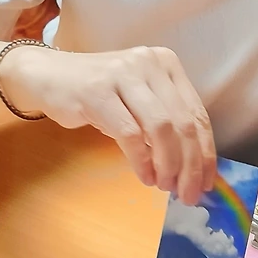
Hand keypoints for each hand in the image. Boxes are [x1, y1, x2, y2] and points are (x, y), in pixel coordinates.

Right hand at [0, 43, 215, 204]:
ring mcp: (123, 74)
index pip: (197, 114)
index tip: (208, 183)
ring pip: (161, 129)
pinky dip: (142, 161)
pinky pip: (131, 134)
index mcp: (167, 65)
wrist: (49, 76)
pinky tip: (145, 176)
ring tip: (165, 186)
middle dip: (191, 166)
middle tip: (188, 194)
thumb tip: (194, 168)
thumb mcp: (140, 103)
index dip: (206, 153)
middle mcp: (149, 64)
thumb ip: (166, 125)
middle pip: (183, 123)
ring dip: (168, 165)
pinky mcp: (98, 92)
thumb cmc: (100, 95)